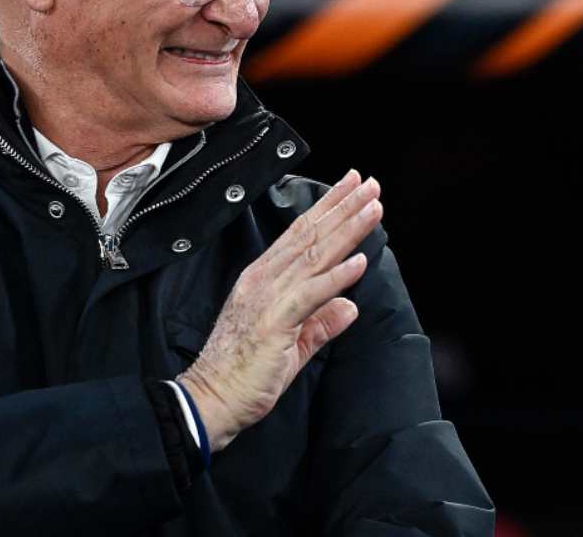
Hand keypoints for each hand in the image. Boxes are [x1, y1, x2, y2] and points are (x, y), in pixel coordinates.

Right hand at [176, 169, 381, 451]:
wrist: (210, 399)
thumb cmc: (243, 373)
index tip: (353, 189)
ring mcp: (267, 297)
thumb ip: (320, 323)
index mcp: (264, 279)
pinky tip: (359, 262)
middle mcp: (264, 279)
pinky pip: (310, 293)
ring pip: (314, 255)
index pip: (301, 236)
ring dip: (347, 229)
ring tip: (372, 208)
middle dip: (343, 207)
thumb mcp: (291, 346)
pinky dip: (336, 277)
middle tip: (370, 183)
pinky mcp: (273, 321)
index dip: (328, 209)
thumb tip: (350, 306)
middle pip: (310, 235)